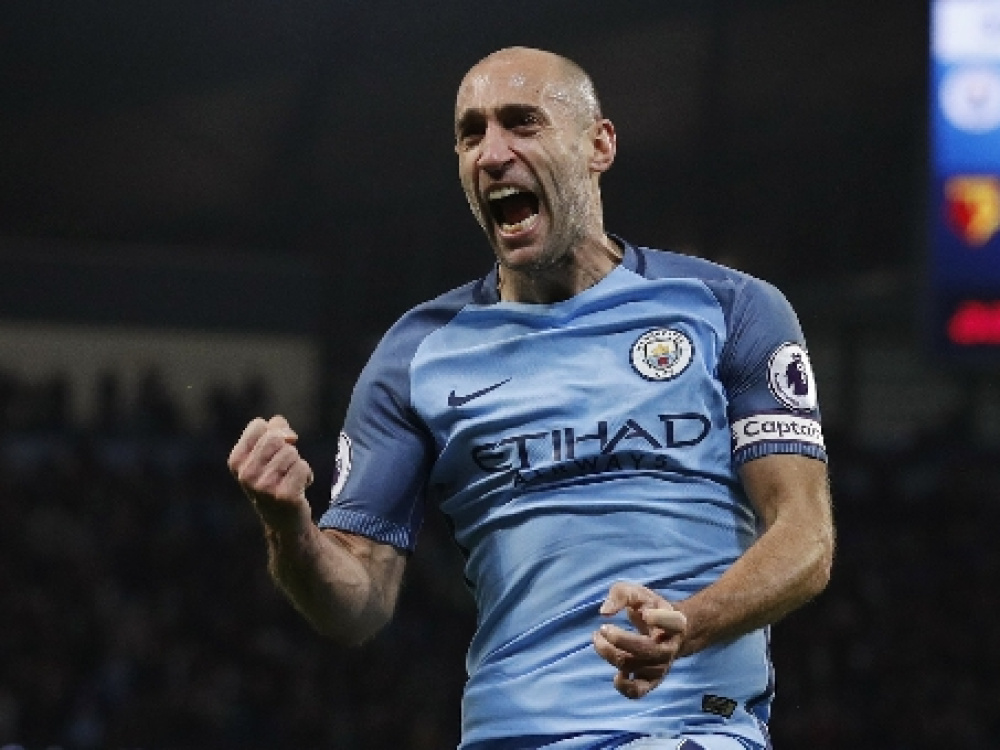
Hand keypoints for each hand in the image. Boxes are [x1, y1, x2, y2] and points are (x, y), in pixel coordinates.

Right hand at [227, 415, 314, 529]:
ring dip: (297, 464)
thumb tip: (281, 425)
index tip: (274, 451)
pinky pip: (303, 467)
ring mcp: (263, 487)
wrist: (283, 520)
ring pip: (291, 453)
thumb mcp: (267, 454)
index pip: (259, 425)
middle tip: (284, 468)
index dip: (274, 432)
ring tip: (290, 479)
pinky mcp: (283, 496)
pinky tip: (299, 488)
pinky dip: (307, 475)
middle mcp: (245, 474)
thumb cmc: (276, 479)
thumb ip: (274, 430)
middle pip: (276, 438)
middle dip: (287, 449)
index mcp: (236, 461)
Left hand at [592, 581, 687, 698]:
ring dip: (610, 653)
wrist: (664, 633)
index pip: (674, 622)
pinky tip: (616, 674)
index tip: (643, 613)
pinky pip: (638, 691)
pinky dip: (623, 686)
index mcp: (674, 623)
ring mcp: (661, 667)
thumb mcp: (637, 593)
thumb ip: (621, 595)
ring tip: (598, 638)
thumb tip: (605, 612)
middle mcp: (670, 648)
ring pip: (634, 666)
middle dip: (620, 639)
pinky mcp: (651, 682)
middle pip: (647, 649)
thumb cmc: (648, 609)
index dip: (660, 619)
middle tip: (603, 628)